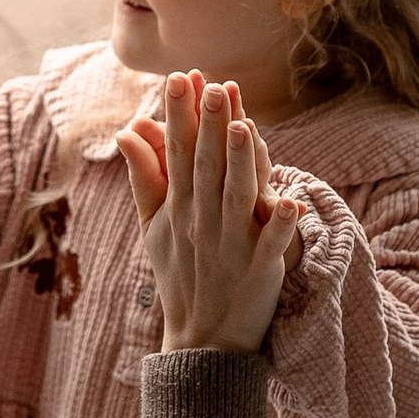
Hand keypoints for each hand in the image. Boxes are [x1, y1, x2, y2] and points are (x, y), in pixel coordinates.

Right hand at [115, 73, 305, 357]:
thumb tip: (126, 131)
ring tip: (245, 127)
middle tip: (213, 84)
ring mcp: (231, 246)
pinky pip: (272, 244)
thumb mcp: (152, 227)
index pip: (175, 153)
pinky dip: (281, 225)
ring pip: (237, 197)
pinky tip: (292, 202)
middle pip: (207, 166)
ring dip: (242, 163)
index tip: (180, 78)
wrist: (202, 339)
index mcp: (177, 208)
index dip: (178, 115)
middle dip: (210, 126)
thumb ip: (144, 177)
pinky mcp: (260, 270)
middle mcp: (202, 222)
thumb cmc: (179, 275)